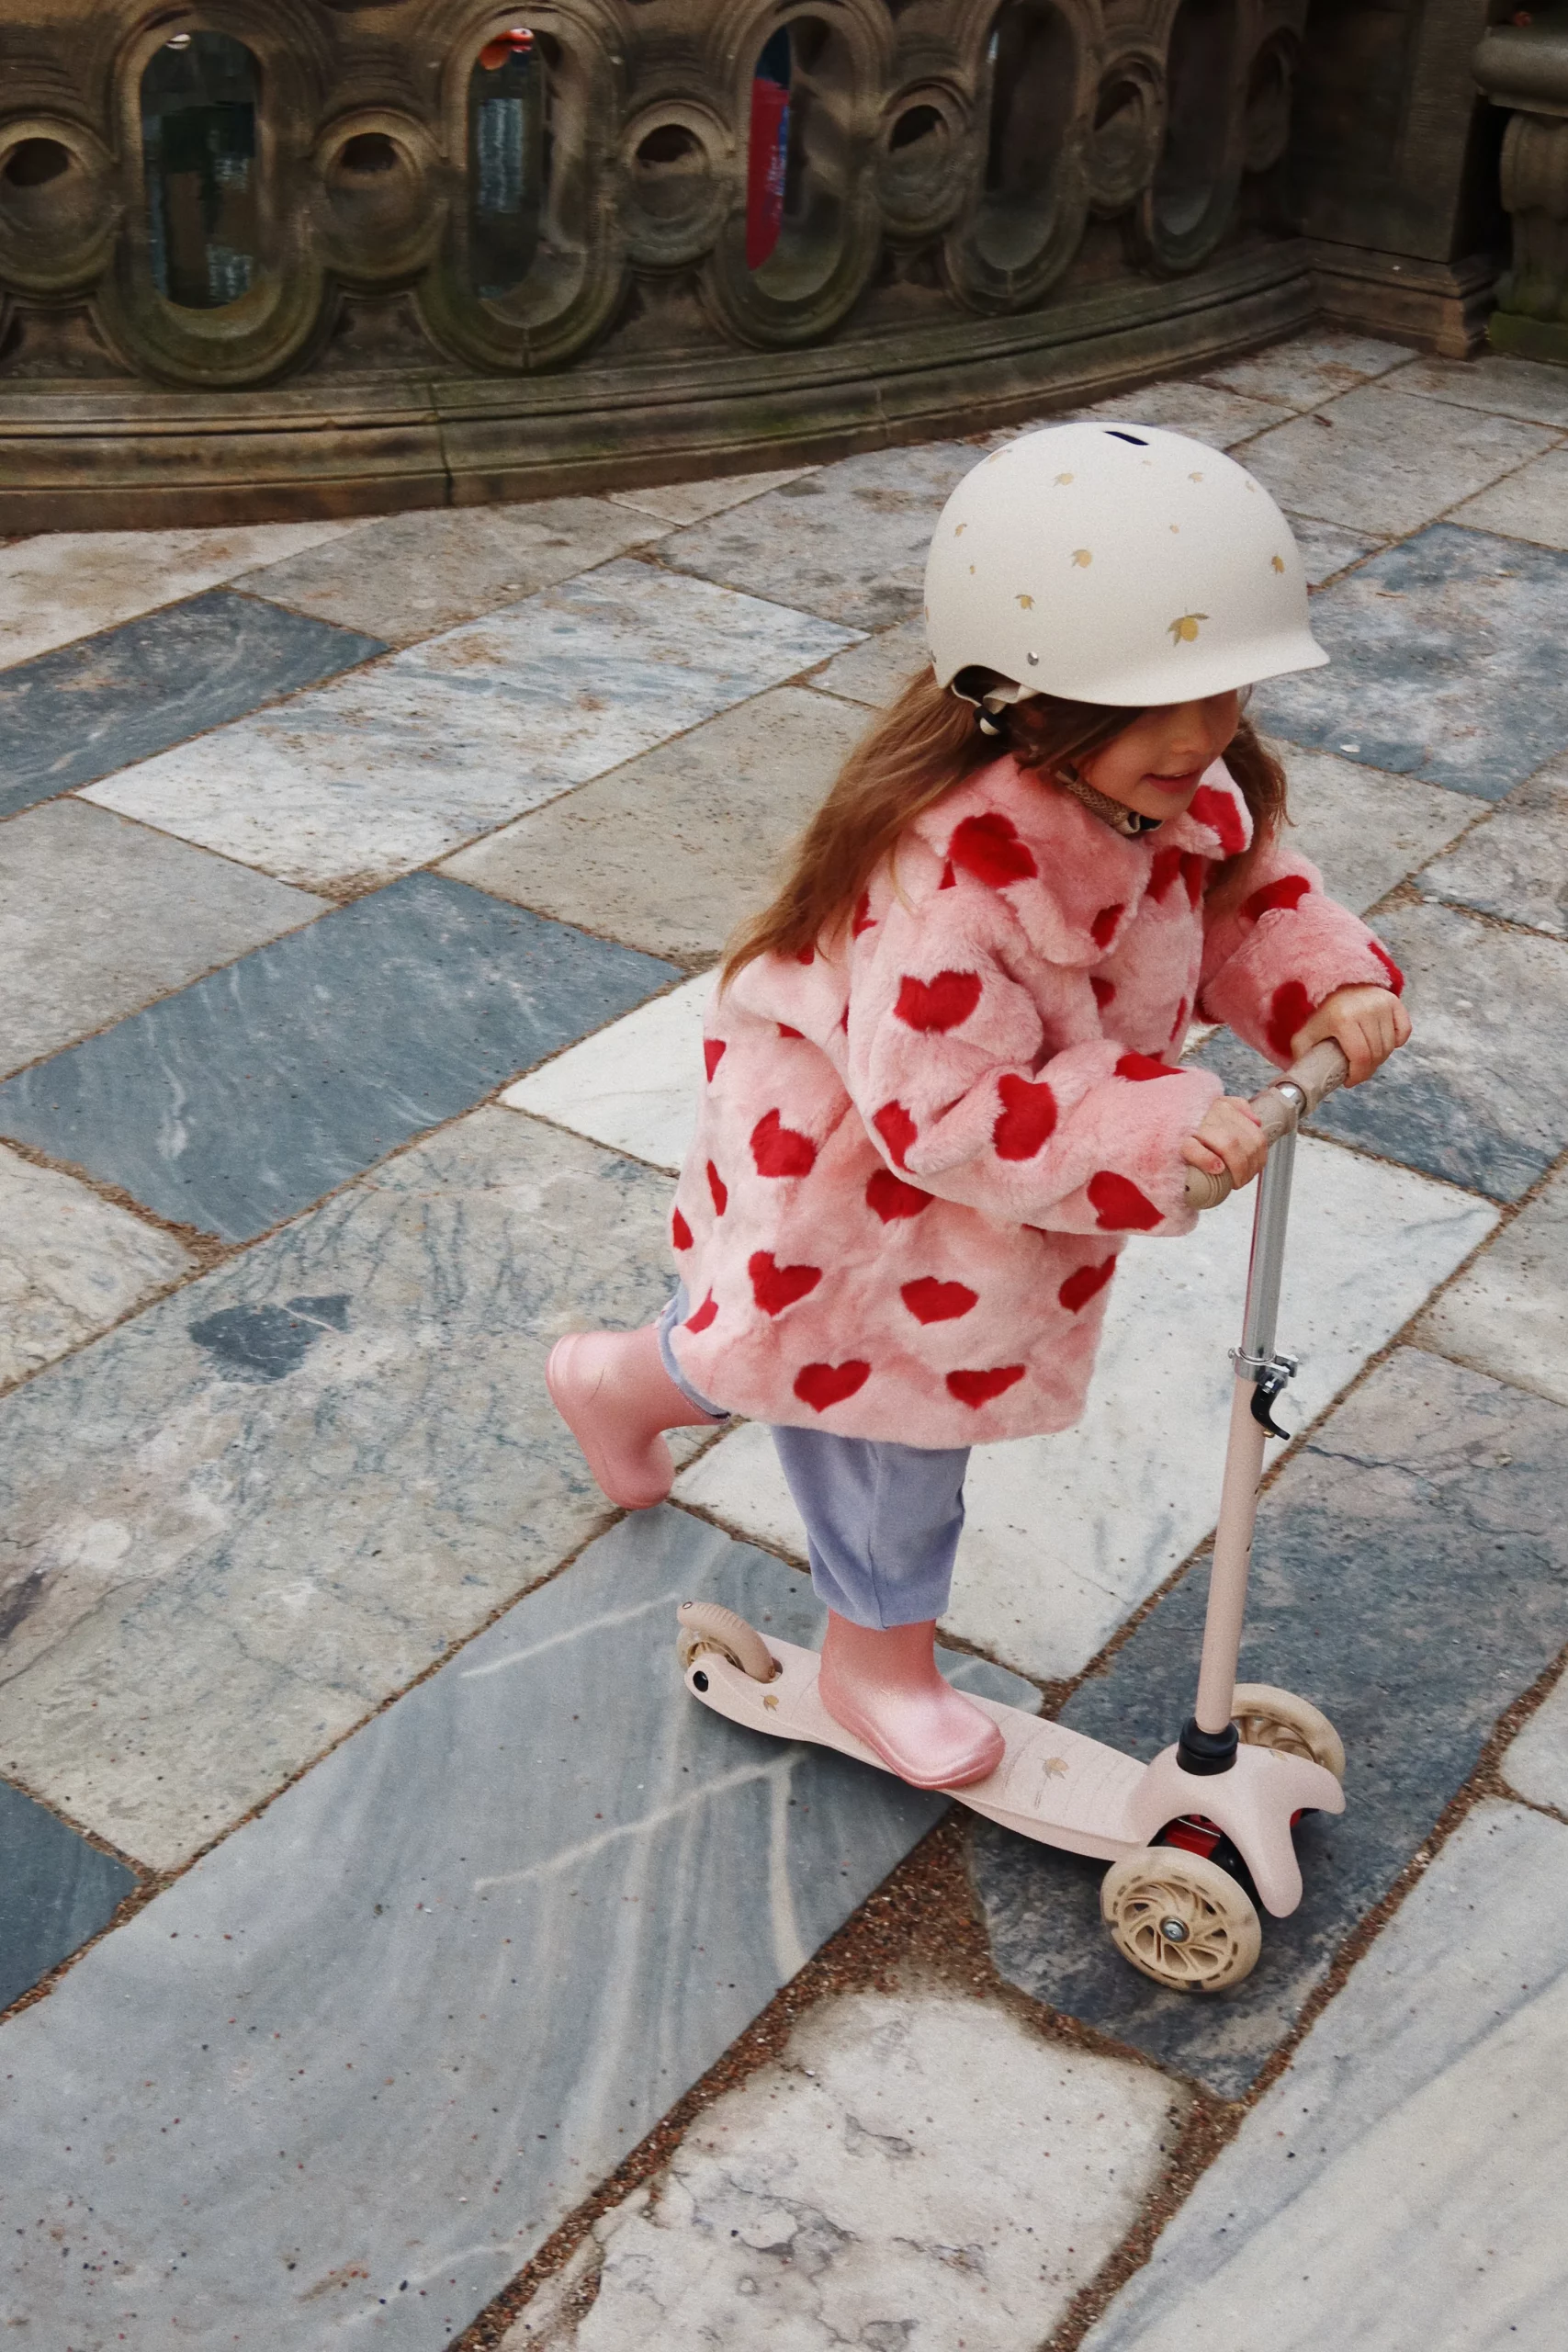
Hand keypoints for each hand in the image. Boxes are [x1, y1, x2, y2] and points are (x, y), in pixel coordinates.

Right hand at [1182, 1096, 1266, 1189]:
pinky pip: (1194, 1149)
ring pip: (1228, 1144)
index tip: (1252, 1168)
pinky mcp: (1177, 1141)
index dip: (1259, 1156)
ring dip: (1236, 1167)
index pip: (1255, 1133)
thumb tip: (1256, 1121)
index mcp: (1222, 1106)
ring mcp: (1194, 1126)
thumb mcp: (1215, 1111)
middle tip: (1241, 1179)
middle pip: (1245, 1141)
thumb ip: (1238, 1110)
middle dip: (1248, 1166)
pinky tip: (1216, 1169)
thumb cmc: (1191, 1128)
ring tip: (1233, 1182)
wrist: (1156, 1131)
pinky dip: (1208, 1160)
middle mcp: (1210, 1112)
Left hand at [1291, 985, 1410, 1085]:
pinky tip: (1382, 1044)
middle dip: (1367, 1070)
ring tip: (1366, 1058)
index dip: (1358, 1075)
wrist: (1337, 984)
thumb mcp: (1306, 1033)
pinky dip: (1396, 1042)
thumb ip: (1301, 1055)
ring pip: (1390, 1046)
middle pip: (1377, 1054)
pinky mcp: (1394, 1002)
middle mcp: (1366, 1009)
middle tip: (1357, 1071)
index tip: (1349, 1081)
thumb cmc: (1323, 1013)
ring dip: (1380, 1058)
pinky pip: (1404, 1032)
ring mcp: (1382, 1004)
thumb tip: (1302, 1080)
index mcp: (1343, 1019)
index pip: (1360, 1057)